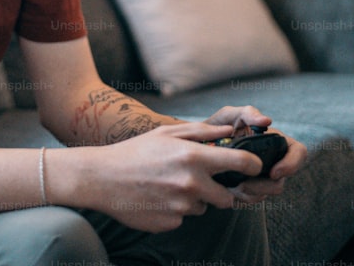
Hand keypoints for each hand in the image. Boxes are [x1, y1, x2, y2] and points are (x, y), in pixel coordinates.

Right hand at [75, 122, 265, 232]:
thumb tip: (229, 131)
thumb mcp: (165, 134)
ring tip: (165, 186)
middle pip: (227, 198)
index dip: (252, 165)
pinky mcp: (172, 223)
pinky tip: (155, 198)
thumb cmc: (134, 152)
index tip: (252, 167)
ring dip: (192, 200)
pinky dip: (174, 210)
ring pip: (202, 208)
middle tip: (194, 181)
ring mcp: (182, 206)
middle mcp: (192, 184)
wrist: (101, 178)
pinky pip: (183, 218)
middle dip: (217, 191)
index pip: (242, 163)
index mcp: (193, 157)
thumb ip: (201, 132)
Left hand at [203, 105, 307, 203]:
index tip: (274, 172)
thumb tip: (267, 120)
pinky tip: (228, 189)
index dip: (292, 165)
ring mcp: (261, 176)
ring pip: (267, 193)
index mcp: (274, 142)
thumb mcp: (230, 115)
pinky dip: (241, 197)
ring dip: (251, 192)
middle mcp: (272, 160)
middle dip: (265, 186)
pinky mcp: (248, 188)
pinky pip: (252, 199)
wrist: (195, 143)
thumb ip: (248, 113)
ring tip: (233, 185)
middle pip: (282, 180)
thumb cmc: (217, 126)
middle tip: (244, 184)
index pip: (299, 153)